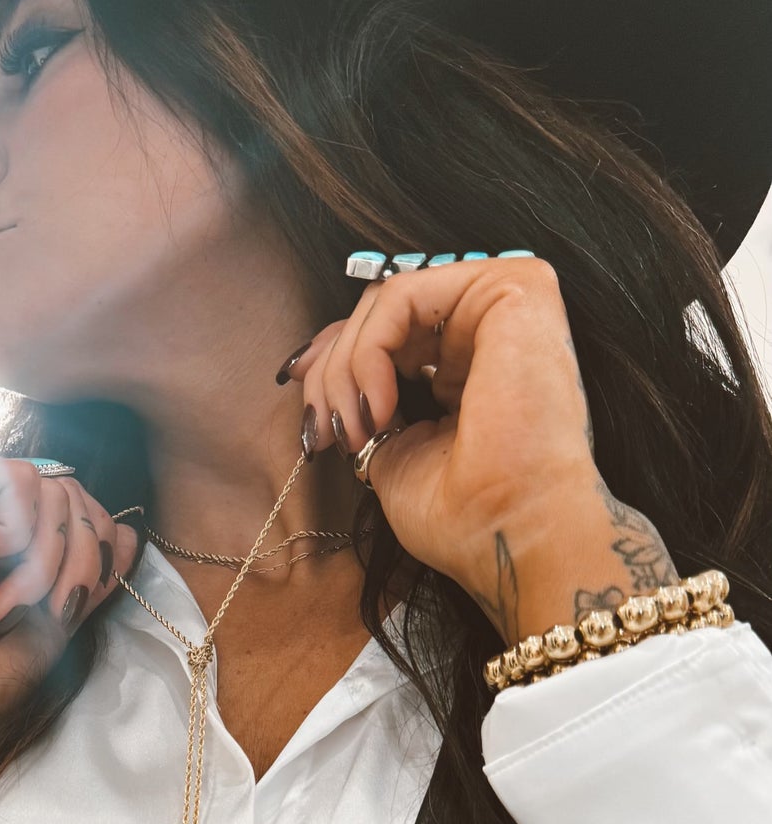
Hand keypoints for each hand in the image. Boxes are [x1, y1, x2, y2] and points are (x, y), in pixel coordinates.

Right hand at [0, 454, 139, 756]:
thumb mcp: (49, 625)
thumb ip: (88, 577)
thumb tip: (127, 534)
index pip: (78, 513)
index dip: (93, 558)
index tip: (58, 611)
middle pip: (72, 496)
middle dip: (72, 562)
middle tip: (28, 611)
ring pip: (51, 488)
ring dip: (41, 558)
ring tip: (1, 603)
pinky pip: (16, 479)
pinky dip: (13, 532)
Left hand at [285, 256, 677, 641]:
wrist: (510, 536)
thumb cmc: (465, 515)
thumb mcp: (393, 452)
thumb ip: (365, 402)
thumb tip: (314, 371)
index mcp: (471, 362)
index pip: (389, 331)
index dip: (333, 360)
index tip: (308, 415)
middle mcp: (494, 326)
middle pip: (381, 312)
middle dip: (330, 371)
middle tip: (323, 433)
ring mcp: (509, 301)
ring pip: (385, 301)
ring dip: (344, 368)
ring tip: (353, 431)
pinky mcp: (515, 287)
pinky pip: (403, 294)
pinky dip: (368, 350)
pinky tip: (378, 408)